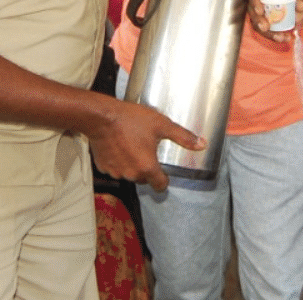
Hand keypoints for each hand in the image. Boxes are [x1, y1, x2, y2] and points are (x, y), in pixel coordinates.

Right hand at [83, 96, 205, 192]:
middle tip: (147, 148)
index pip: (160, 186)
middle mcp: (131, 174)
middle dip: (147, 167)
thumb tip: (201, 144)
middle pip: (144, 178)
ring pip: (129, 173)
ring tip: (132, 144)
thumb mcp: (161, 125)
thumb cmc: (130, 120)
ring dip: (131, 164)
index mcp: (147, 167)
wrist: (101, 116)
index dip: (164, 180)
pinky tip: (119, 146)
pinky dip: (118, 161)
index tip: (163, 172)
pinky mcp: (103, 166)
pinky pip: (115, 168)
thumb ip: (182, 137)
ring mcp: (115, 172)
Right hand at [247, 0, 302, 42]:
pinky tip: (285, 37)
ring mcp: (263, 9)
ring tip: (281, 37)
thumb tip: (300, 6)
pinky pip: (268, 28)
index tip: (260, 11)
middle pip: (253, 10)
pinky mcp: (268, 19)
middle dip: (258, 21)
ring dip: (268, 32)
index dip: (254, 2)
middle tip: (266, 28)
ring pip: (258, 22)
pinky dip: (275, 34)